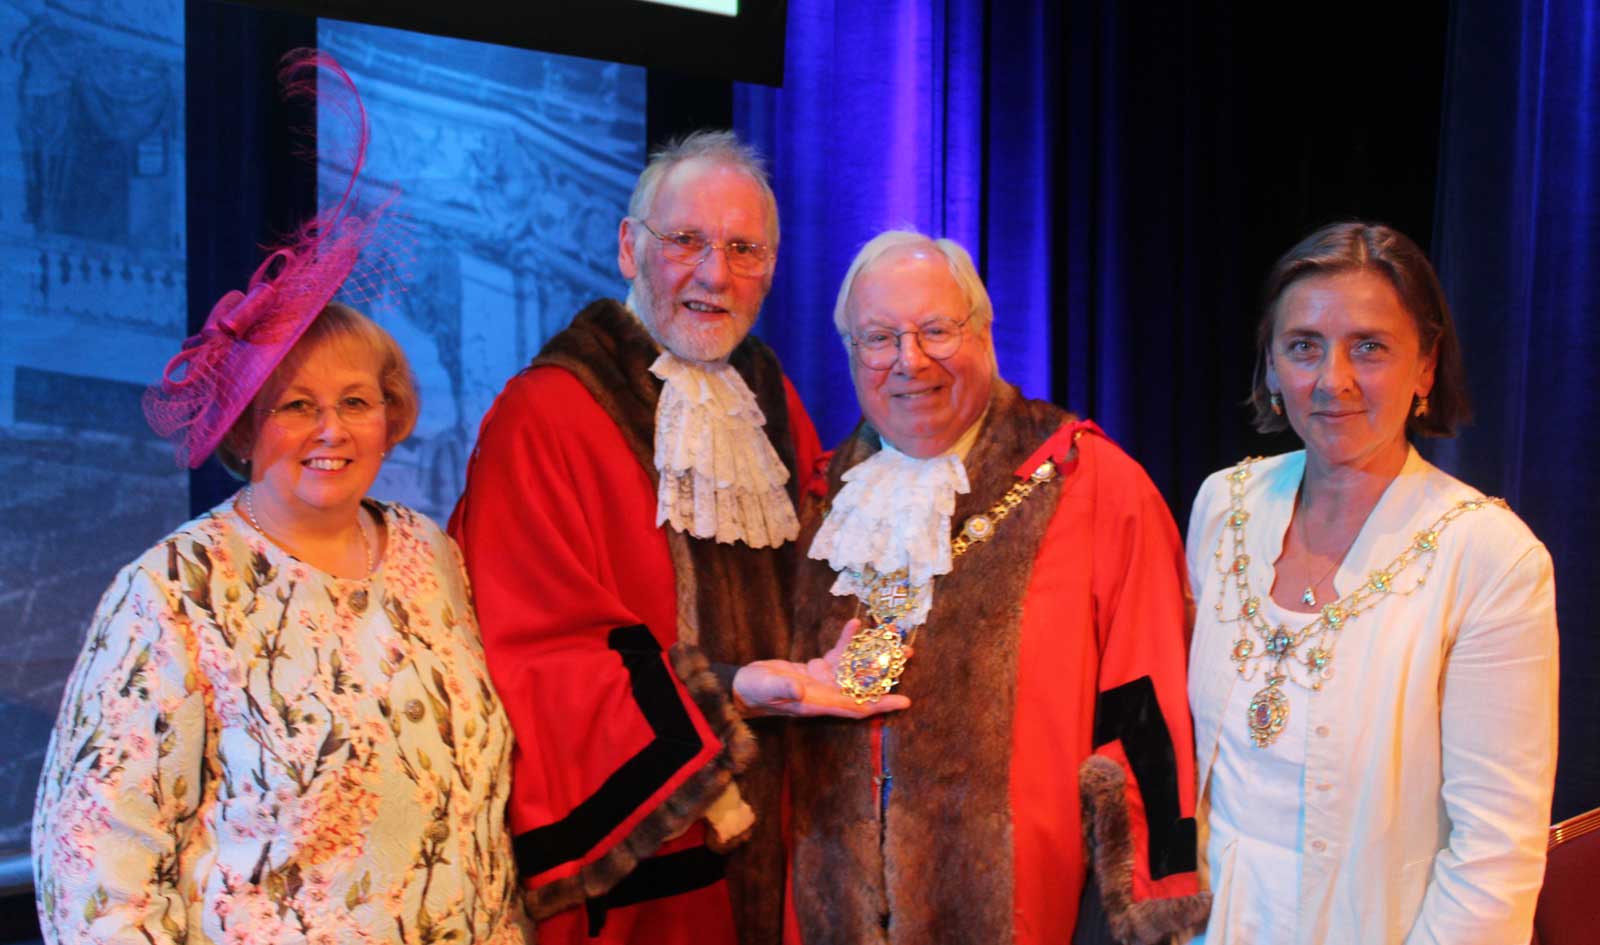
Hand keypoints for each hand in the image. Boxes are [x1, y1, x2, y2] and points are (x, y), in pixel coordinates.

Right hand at [732, 620, 911, 717]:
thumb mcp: (767, 688)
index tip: (905, 701)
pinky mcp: (817, 669)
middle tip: (907, 653)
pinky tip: (857, 624)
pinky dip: (848, 640)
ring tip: (892, 636)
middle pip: (863, 685)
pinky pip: (839, 654)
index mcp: (820, 703)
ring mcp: (824, 681)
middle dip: (886, 672)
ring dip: (873, 653)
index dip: (881, 704)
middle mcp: (827, 694)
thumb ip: (784, 688)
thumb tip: (801, 689)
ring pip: (855, 668)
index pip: (856, 707)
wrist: (743, 686)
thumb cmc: (754, 691)